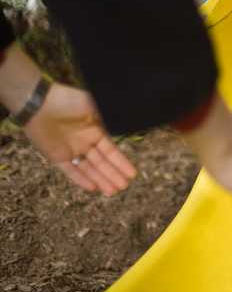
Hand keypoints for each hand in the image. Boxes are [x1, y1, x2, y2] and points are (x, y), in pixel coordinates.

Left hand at [23, 83, 137, 195]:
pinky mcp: (56, 156)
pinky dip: (80, 179)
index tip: (132, 173)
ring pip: (88, 169)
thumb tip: (126, 123)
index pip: (111, 151)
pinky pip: (70, 171)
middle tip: (124, 186)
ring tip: (113, 191)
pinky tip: (93, 188)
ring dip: (100, 180)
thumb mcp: (94, 106)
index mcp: (96, 130)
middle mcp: (85, 142)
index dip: (121, 163)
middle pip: (101, 162)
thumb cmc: (68, 100)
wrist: (40, 102)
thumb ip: (109, 118)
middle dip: (113, 174)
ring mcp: (71, 150)